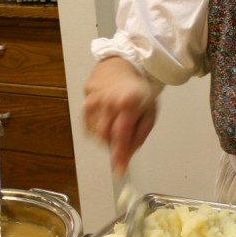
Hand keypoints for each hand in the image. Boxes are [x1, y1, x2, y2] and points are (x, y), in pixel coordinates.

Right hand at [83, 57, 157, 173]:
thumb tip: (126, 157)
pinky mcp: (85, 101)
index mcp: (128, 104)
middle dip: (113, 145)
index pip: (122, 135)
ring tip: (116, 124)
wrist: (123, 66)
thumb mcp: (149, 113)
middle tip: (121, 141)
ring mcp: (94, 100)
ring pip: (95, 133)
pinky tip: (106, 119)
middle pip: (106, 136)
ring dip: (105, 137)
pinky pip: (88, 125)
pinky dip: (96, 129)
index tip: (119, 170)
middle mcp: (109, 101)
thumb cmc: (139, 92)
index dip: (120, 154)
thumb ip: (139, 137)